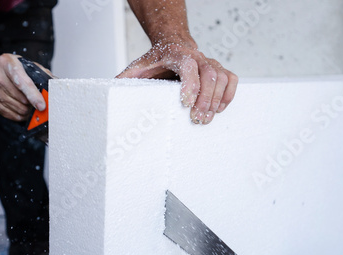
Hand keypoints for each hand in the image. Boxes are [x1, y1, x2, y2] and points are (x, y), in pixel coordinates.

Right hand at [0, 54, 50, 120]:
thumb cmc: (10, 68)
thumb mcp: (24, 64)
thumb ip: (41, 73)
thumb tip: (56, 84)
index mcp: (7, 64)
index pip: (22, 83)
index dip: (34, 96)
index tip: (42, 106)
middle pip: (22, 99)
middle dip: (33, 103)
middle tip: (38, 102)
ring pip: (18, 109)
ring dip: (28, 110)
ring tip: (30, 104)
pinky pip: (12, 115)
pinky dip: (21, 115)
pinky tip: (22, 108)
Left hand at [117, 41, 237, 124]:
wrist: (172, 46)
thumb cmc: (155, 61)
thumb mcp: (138, 68)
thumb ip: (126, 80)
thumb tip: (111, 94)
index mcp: (176, 54)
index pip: (188, 66)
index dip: (189, 84)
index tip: (184, 103)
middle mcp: (197, 56)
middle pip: (209, 75)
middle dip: (204, 100)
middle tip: (196, 120)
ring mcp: (210, 62)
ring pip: (221, 78)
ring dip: (216, 101)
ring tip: (206, 119)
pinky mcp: (219, 69)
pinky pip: (231, 79)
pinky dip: (229, 95)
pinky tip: (219, 110)